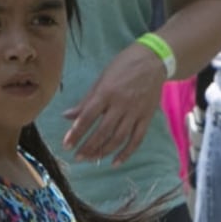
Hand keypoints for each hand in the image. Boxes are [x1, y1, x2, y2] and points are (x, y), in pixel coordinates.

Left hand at [60, 43, 168, 163]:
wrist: (154, 60)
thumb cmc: (124, 66)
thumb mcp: (102, 78)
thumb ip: (86, 100)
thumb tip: (67, 116)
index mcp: (106, 92)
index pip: (88, 117)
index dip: (76, 133)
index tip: (66, 145)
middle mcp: (120, 104)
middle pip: (102, 132)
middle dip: (88, 147)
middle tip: (77, 157)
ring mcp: (135, 112)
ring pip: (118, 138)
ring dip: (104, 152)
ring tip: (91, 159)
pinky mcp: (147, 117)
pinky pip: (136, 139)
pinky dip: (126, 153)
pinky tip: (115, 162)